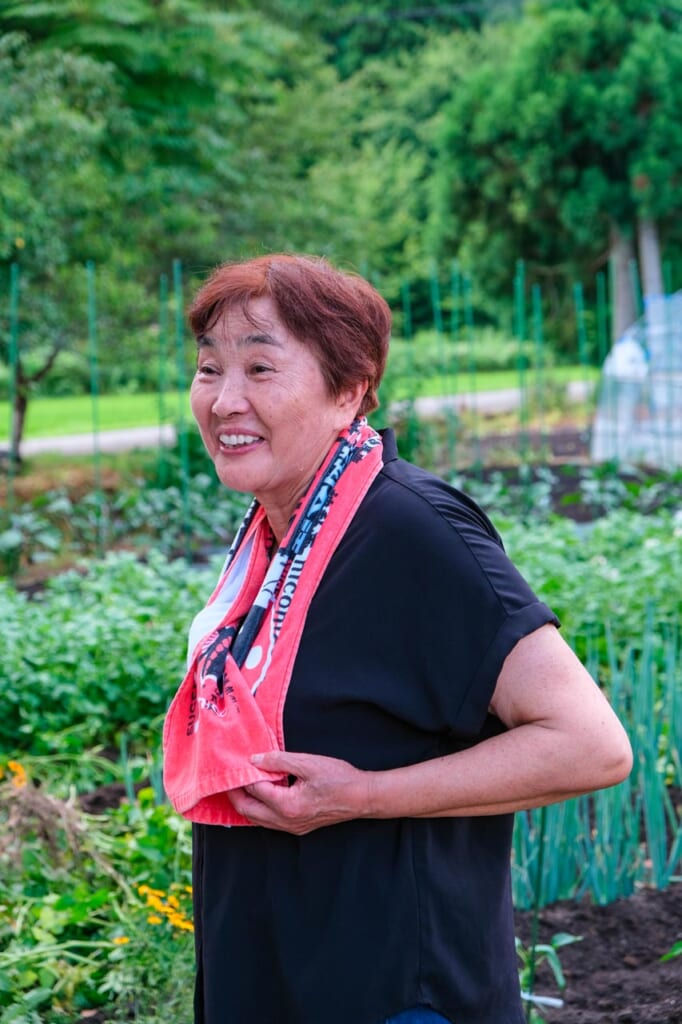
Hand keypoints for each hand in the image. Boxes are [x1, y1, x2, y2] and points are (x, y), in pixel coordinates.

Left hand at [227, 750, 371, 834]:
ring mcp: (292, 828)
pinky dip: (259, 808)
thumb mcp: (308, 763)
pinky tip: (260, 794)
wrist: (362, 797)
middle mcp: (286, 822)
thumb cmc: (338, 778)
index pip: (255, 790)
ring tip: (239, 784)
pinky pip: (269, 821)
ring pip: (257, 819)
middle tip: (226, 777)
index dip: (242, 776)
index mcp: (287, 805)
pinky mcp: (297, 827)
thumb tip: (255, 759)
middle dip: (235, 795)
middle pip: (248, 811)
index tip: (234, 762)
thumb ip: (279, 760)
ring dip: (246, 803)